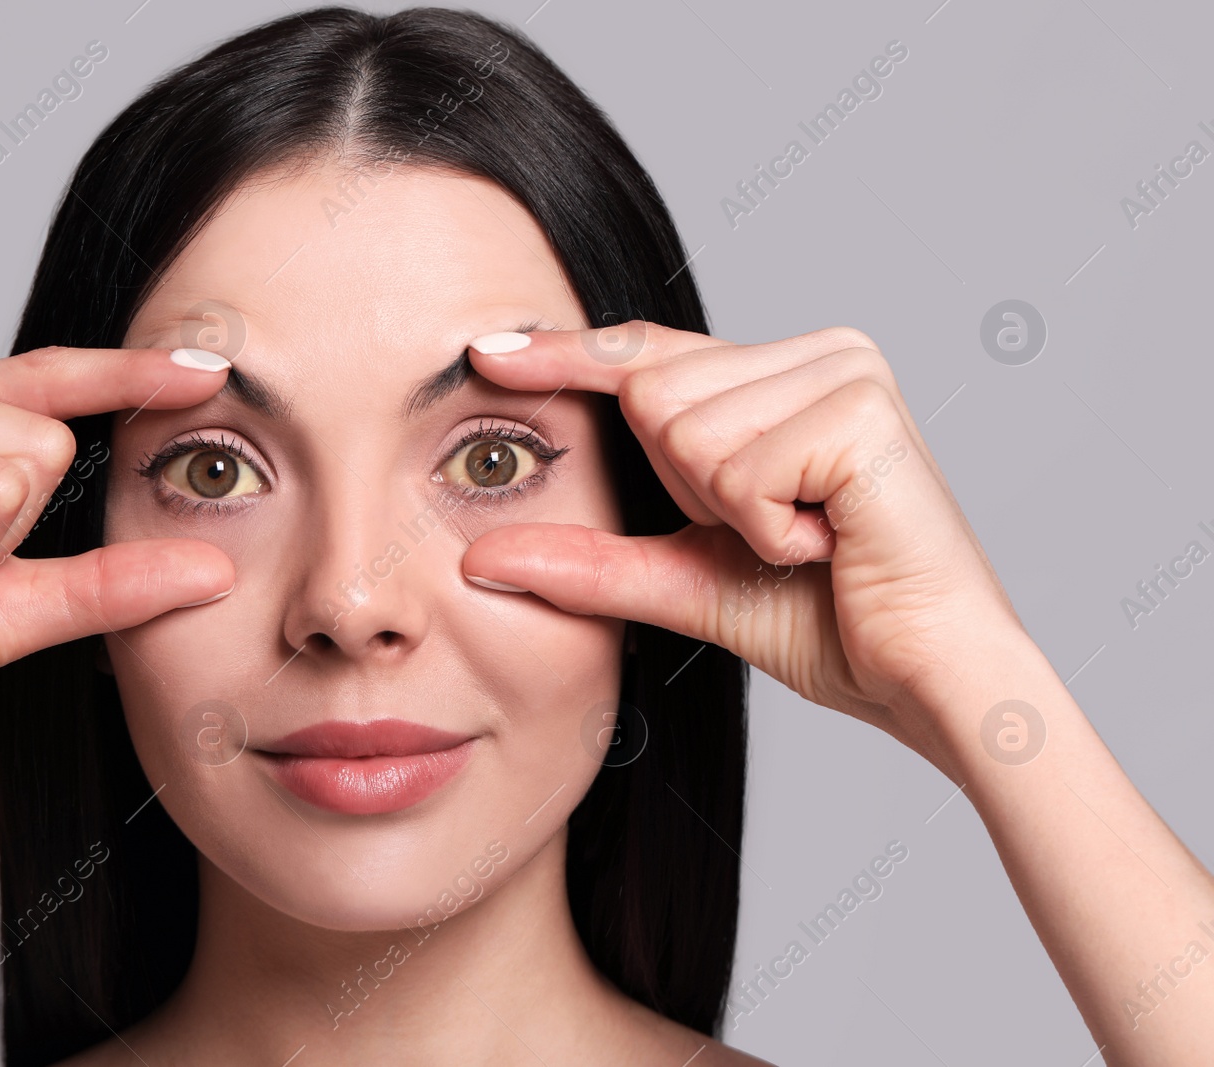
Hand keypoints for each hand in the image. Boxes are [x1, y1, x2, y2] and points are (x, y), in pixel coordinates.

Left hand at [460, 323, 1026, 764]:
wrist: (928, 680)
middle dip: (690, 491)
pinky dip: (766, 527)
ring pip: (683, 429)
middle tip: (779, 534)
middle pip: (651, 395)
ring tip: (810, 538)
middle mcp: (821, 351)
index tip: (486, 352)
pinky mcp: (862, 410)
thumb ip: (591, 561)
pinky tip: (831, 541)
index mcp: (786, 376)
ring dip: (730, 514)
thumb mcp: (688, 581)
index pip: (648, 354)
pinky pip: (735, 468)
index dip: (566, 357)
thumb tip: (477, 559)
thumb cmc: (831, 624)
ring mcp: (847, 370)